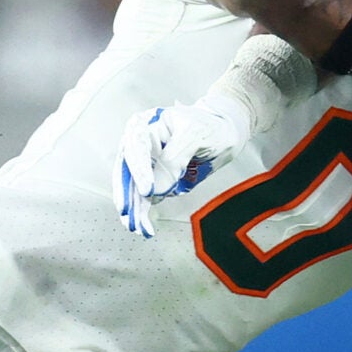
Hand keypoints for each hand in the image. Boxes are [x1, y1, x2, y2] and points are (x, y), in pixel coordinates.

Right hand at [115, 101, 251, 237]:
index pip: (136, 147)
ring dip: (133, 208)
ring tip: (136, 225)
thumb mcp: (196, 135)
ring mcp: (146, 162)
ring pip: (132, 187)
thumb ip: (176, 158)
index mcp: (147, 125)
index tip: (147, 189)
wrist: (224, 133)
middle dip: (128, 193)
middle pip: (127, 170)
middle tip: (129, 213)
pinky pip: (143, 196)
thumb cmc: (211, 126)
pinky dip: (142, 211)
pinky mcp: (154, 178)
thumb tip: (157, 186)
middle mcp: (142, 143)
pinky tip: (143, 224)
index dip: (139, 169)